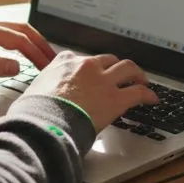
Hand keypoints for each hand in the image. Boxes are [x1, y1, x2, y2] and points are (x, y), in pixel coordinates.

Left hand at [0, 19, 55, 83]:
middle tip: (53, 60)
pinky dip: (19, 39)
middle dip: (40, 44)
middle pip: (22, 29)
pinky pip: (5, 31)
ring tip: (42, 55)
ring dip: (31, 40)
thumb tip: (17, 67)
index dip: (36, 54)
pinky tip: (21, 49)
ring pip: (14, 28)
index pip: (19, 40)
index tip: (47, 67)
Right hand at [27, 51, 157, 130]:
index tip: (92, 72)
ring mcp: (102, 80)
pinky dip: (147, 94)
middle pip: (108, 59)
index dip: (89, 66)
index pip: (81, 58)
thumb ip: (42, 90)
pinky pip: (138, 92)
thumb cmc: (33, 112)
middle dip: (115, 66)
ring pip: (127, 67)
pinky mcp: (115, 98)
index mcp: (64, 62)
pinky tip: (152, 99)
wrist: (43, 124)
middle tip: (121, 75)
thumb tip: (35, 101)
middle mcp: (85, 65)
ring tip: (142, 80)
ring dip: (137, 73)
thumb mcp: (32, 92)